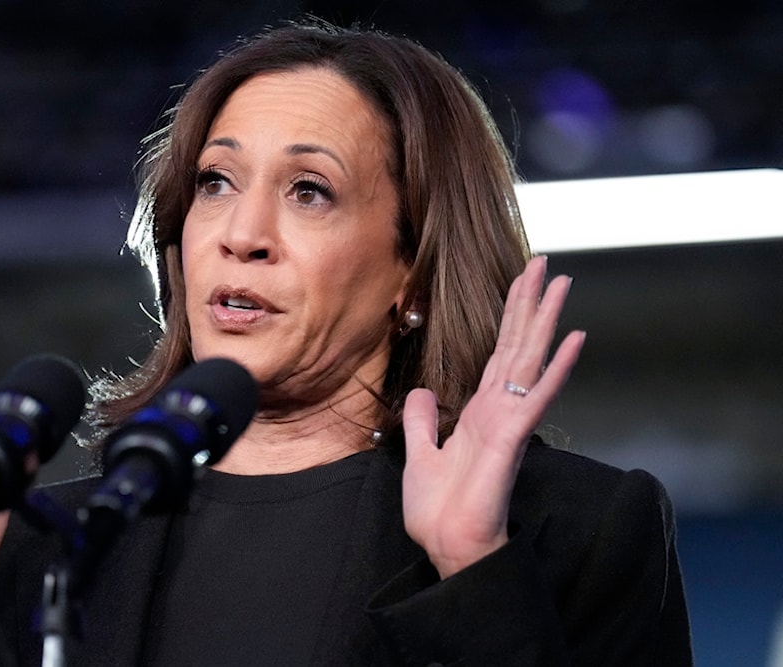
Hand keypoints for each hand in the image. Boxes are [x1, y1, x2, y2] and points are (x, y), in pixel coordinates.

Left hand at [402, 256, 584, 577]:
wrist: (447, 545)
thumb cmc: (439, 508)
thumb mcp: (420, 453)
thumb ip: (423, 420)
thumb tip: (422, 391)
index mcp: (480, 410)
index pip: (498, 352)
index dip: (509, 316)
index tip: (520, 281)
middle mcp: (500, 408)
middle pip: (518, 344)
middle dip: (529, 303)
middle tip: (545, 264)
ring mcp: (510, 420)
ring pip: (532, 359)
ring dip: (547, 320)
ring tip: (563, 282)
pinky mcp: (513, 437)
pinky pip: (538, 395)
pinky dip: (557, 368)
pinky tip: (575, 339)